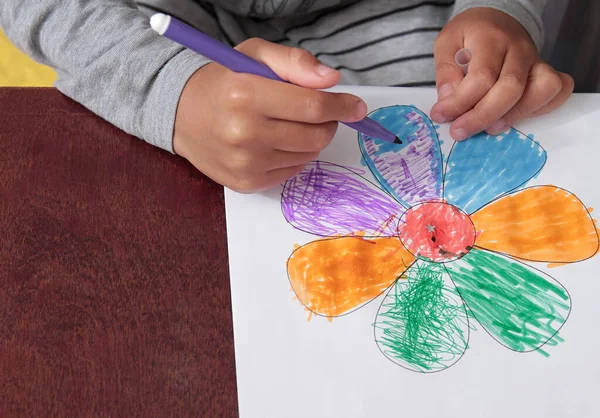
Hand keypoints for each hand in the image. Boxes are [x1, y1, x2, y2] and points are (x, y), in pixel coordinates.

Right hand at [173, 38, 366, 192]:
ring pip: (307, 155)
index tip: (356, 107)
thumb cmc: (223, 81)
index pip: (312, 106)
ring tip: (288, 123)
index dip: (341, 106)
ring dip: (310, 138)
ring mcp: (245, 163)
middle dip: (328, 122)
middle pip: (315, 135)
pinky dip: (295, 155)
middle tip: (319, 112)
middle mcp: (244, 134)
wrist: (181, 114)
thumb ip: (295, 62)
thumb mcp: (254, 55)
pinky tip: (275, 140)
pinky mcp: (247, 182)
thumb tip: (332, 80)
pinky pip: (292, 171)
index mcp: (245, 96)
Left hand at [430, 7, 573, 139]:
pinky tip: (512, 118)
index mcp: (492, 38)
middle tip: (458, 132)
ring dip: (513, 116)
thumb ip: (446, 72)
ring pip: (541, 91)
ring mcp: (537, 61)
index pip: (481, 76)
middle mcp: (519, 49)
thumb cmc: (469, 36)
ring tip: (487, 129)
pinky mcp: (547, 72)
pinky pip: (556, 92)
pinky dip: (539, 110)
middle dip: (482, 116)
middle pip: (511, 88)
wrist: (495, 21)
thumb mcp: (447, 44)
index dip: (460, 102)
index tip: (440, 115)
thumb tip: (448, 101)